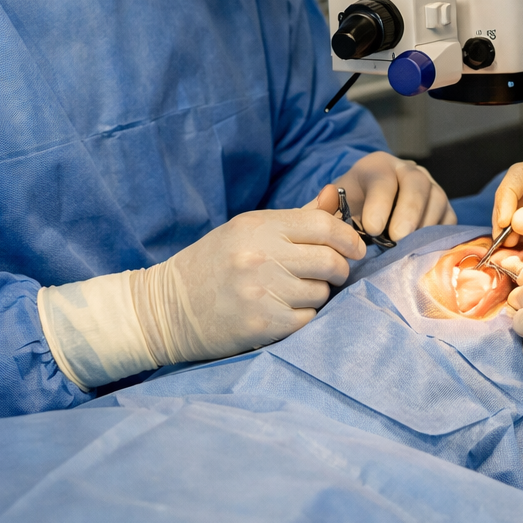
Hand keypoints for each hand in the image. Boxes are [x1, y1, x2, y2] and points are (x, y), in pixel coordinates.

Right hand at [130, 200, 365, 366]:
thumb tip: (335, 197)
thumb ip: (298, 216)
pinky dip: (304, 317)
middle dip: (340, 268)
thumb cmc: (216, 261)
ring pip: (321, 293)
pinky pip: (306, 320)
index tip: (356, 248)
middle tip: (334, 273)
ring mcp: (260, 293)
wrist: (166, 307)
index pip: (324, 226)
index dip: (349, 237)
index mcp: (261, 227)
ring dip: (318, 294)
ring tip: (296, 291)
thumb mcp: (251, 228)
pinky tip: (285, 311)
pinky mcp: (260, 326)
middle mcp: (261, 257)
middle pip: (330, 261)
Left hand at [323, 152, 456, 240]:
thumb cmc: (347, 210)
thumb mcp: (330, 206)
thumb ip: (320, 211)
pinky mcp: (444, 208)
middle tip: (397, 238)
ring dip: (425, 225)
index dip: (379, 203)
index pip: (383, 179)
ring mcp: (430, 187)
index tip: (370, 228)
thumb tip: (319, 212)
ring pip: (437, 199)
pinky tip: (425, 252)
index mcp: (377, 166)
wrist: (367, 212)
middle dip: (408, 211)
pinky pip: (449, 218)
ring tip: (410, 249)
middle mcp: (408, 171)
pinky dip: (440, 235)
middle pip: (416, 184)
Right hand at [494, 155, 522, 322]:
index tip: (504, 222)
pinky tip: (521, 259)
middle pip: (515, 196)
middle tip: (503, 243)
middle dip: (505, 219)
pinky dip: (520, 247)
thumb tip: (515, 221)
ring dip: (510, 236)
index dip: (507, 196)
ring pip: (518, 218)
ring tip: (510, 255)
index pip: (522, 174)